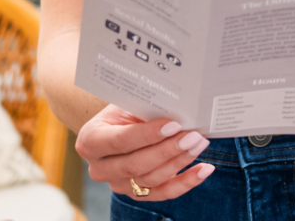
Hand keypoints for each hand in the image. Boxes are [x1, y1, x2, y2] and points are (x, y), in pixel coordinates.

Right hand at [76, 104, 213, 200]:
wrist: (118, 122)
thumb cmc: (125, 106)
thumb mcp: (128, 101)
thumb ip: (146, 105)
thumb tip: (180, 105)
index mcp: (90, 140)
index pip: (120, 141)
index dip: (148, 135)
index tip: (174, 124)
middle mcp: (100, 168)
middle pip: (135, 165)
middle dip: (168, 150)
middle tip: (193, 135)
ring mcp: (117, 184)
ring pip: (150, 180)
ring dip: (180, 162)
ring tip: (200, 143)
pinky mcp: (136, 193)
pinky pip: (162, 192)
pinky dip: (186, 182)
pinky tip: (204, 169)